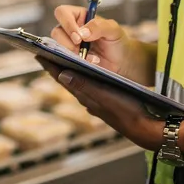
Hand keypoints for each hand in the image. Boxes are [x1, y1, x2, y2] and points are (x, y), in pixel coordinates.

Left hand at [41, 60, 165, 149]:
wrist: (146, 128)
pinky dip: (84, 78)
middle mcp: (88, 99)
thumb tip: (62, 75)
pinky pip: (90, 88)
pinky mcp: (107, 103)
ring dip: (70, 72)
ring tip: (62, 61)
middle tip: (46, 54)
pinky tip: (87, 75)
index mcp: (85, 96)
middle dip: (57, 67)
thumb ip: (85, 85)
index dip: (50, 66)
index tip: (37, 54)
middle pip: (68, 80)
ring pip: (79, 84)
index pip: (63, 78)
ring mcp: (98, 102)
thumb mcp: (105, 95)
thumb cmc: (127, 110)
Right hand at [49, 5, 132, 76]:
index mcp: (79, 16)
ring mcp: (68, 45)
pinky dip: (74, 62)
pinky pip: (62, 60)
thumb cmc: (117, 41)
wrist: (121, 62)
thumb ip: (98, 26)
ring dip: (72, 54)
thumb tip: (82, 33)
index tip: (79, 37)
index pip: (62, 13)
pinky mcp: (69, 58)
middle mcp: (70, 29)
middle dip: (68, 43)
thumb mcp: (113, 29)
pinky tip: (89, 63)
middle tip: (81, 49)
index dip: (67, 24)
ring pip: (57, 47)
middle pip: (56, 31)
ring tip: (90, 58)